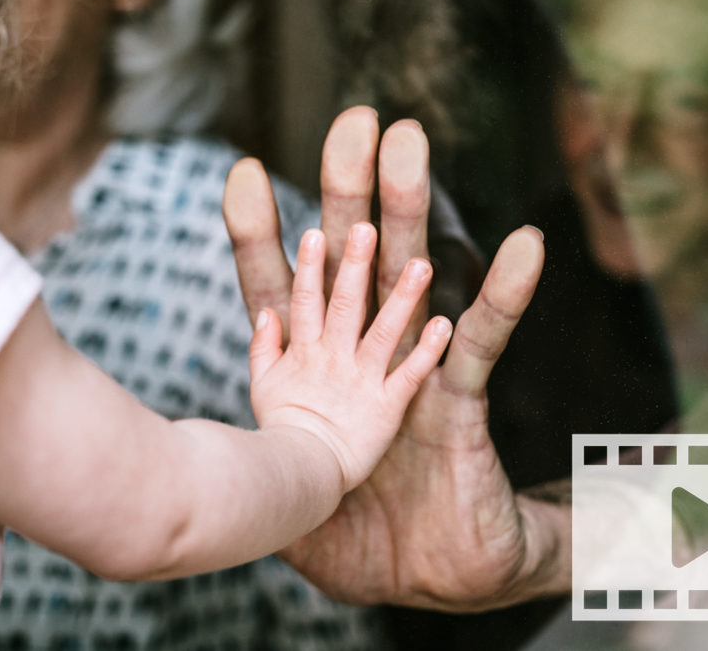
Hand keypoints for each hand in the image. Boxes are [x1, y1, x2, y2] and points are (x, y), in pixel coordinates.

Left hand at [225, 107, 568, 610]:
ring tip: (411, 149)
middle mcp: (362, 358)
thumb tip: (204, 447)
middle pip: (351, 262)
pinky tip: (522, 248)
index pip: (282, 294)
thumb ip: (250, 460)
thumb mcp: (285, 498)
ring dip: (412, 216)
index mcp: (314, 375)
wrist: (426, 574)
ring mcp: (411, 373)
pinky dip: (501, 299)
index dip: (263, 239)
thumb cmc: (354, 536)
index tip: (245, 173)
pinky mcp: (458, 404)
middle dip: (348, 193)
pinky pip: (483, 345)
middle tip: (352, 123)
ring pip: (411, 282)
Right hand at [249, 223, 451, 491]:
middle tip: (366, 228)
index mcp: (305, 352)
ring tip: (422, 265)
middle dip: (353, 266)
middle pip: (344, 305)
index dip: (310, 268)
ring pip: (383, 332)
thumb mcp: (262, 386)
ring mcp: (361, 382)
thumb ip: (264, 346)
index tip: (313, 232)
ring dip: (402, 298)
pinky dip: (426, 352)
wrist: (298, 480)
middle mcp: (333, 359)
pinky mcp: (386, 408)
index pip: (306, 301)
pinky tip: (445, 325)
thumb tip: (265, 311)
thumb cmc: (281, 433)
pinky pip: (408, 376)